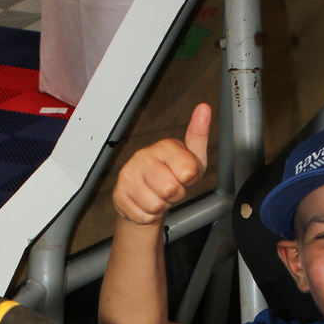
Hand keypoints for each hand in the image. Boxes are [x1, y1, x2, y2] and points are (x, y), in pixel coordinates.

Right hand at [113, 103, 210, 225]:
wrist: (147, 195)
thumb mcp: (193, 158)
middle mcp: (143, 156)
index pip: (188, 171)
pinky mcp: (119, 194)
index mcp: (164, 146)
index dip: (189, 180)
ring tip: (158, 195)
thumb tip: (204, 108)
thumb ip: (198, 136)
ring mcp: (128, 175)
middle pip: (171, 189)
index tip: (184, 175)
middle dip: (175, 195)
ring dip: (161, 206)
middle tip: (171, 188)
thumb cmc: (173, 175)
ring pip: (156, 205)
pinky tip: (145, 203)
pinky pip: (143, 215)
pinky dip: (148, 216)